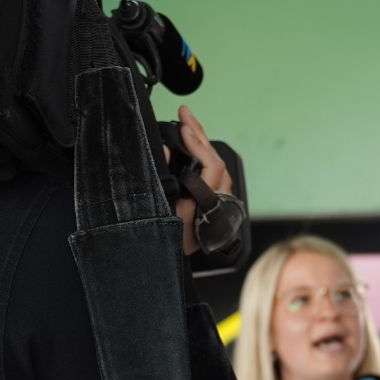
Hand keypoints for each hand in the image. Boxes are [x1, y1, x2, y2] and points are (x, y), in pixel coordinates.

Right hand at [162, 106, 232, 255]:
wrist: (165, 265)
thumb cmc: (165, 242)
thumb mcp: (160, 212)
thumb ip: (162, 182)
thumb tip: (167, 150)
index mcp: (207, 207)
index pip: (211, 166)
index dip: (198, 144)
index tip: (183, 127)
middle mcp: (218, 205)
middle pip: (216, 161)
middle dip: (199, 134)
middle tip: (184, 114)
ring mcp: (219, 204)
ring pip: (215, 167)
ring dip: (201, 144)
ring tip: (187, 125)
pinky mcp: (214, 205)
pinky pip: (211, 175)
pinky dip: (201, 157)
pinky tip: (191, 148)